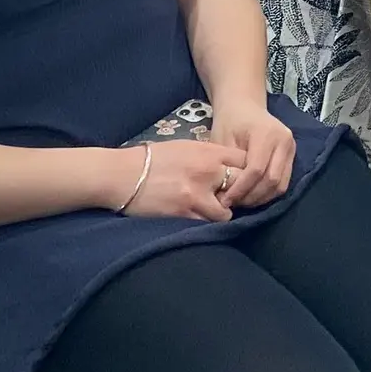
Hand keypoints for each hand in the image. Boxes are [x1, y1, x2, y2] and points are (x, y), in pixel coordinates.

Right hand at [121, 138, 243, 221]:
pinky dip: (206, 223)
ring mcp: (197, 195)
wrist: (122, 175)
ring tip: (214, 211)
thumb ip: (209, 156)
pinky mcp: (184, 214)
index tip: (244, 178)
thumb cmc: (153, 159)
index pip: (245, 160)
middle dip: (241, 193)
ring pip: (228, 211)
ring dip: (223, 213)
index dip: (247, 170)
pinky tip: (199, 219)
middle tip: (234, 198)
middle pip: (242, 184)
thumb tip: (227, 166)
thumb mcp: (185, 147)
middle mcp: (207, 172)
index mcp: (208, 152)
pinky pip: (207, 223)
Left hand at [207, 99, 295, 208]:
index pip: (256, 170)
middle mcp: (284, 141)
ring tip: (242, 201)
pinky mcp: (292, 156)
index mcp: (266, 133)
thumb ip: (228, 165)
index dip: (240, 189)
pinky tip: (252, 195)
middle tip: (233, 204)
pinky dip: (268, 193)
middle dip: (251, 197)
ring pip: (280, 185)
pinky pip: (283, 182)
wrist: (244, 106)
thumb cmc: (230, 121)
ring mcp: (291, 148)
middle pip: (271, 180)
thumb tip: (226, 194)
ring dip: (261, 198)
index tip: (225, 200)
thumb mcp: (222, 140)